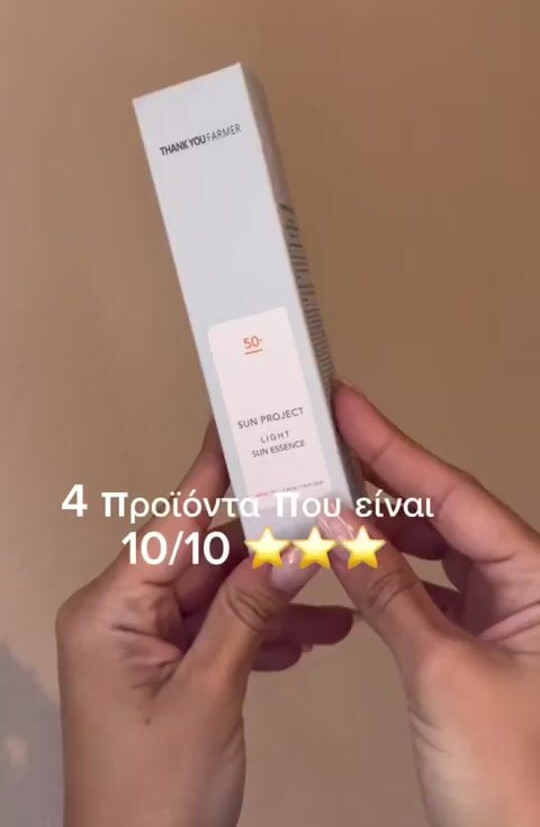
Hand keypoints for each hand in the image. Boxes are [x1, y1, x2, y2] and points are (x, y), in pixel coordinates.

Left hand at [56, 424, 352, 826]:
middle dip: (267, 546)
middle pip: (205, 557)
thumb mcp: (208, 694)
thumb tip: (292, 545)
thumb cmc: (152, 793)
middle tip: (323, 515)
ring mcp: (148, 642)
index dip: (213, 474)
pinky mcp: (171, 667)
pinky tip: (314, 632)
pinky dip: (265, 632)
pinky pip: (223, 631)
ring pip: (222, 595)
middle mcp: (124, 614)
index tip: (245, 429)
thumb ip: (248, 612)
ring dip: (276, 597)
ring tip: (337, 588)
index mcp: (110, 608)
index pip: (173, 522)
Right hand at [322, 383, 539, 826]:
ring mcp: (506, 618)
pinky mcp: (483, 647)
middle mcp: (528, 589)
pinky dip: (390, 575)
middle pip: (446, 515)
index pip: (455, 495)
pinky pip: (431, 591)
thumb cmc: (516, 783)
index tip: (350, 410)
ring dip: (382, 530)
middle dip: (384, 482)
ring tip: (331, 498)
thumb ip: (387, 590)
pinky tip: (356, 561)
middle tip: (330, 445)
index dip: (395, 448)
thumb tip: (337, 526)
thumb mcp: (442, 671)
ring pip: (436, 553)